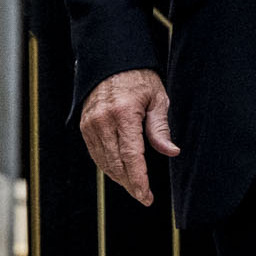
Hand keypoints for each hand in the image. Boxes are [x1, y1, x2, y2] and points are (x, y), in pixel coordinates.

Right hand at [78, 69, 176, 205]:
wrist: (112, 59)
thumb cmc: (138, 76)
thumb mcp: (156, 97)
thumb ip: (160, 127)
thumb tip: (171, 152)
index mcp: (123, 113)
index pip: (131, 157)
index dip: (139, 181)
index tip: (146, 197)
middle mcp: (103, 120)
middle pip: (116, 164)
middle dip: (130, 184)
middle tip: (143, 196)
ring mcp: (90, 123)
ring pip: (104, 162)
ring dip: (119, 178)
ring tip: (134, 185)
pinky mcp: (84, 125)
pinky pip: (95, 153)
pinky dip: (107, 166)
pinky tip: (119, 171)